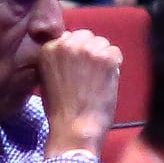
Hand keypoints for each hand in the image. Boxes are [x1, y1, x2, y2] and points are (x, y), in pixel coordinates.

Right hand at [38, 29, 121, 157]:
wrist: (75, 126)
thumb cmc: (61, 108)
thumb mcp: (48, 77)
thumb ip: (58, 58)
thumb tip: (74, 46)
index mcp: (48, 48)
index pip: (69, 37)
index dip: (77, 53)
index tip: (78, 69)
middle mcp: (66, 44)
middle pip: (87, 36)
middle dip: (91, 51)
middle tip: (90, 73)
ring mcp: (87, 50)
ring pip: (103, 43)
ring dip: (104, 58)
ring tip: (97, 79)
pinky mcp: (105, 58)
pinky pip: (116, 52)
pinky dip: (115, 66)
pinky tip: (106, 81)